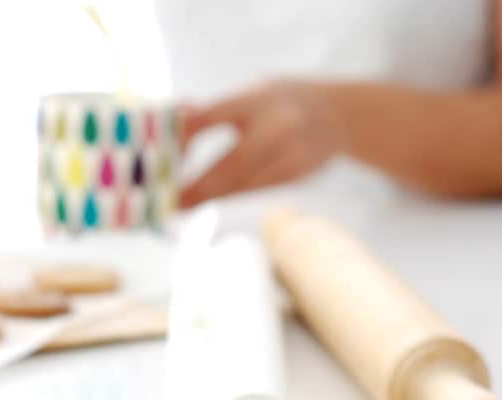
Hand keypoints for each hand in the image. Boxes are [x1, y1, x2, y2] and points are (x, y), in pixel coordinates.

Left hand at [179, 81, 344, 207]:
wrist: (340, 115)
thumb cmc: (281, 102)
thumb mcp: (252, 93)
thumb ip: (217, 110)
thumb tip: (172, 126)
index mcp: (259, 98)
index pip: (212, 117)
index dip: (183, 139)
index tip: (161, 157)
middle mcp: (280, 125)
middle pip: (230, 163)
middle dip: (196, 186)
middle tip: (169, 200)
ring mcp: (293, 153)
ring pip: (244, 183)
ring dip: (209, 196)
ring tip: (180, 204)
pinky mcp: (299, 175)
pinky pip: (258, 189)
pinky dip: (232, 194)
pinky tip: (209, 199)